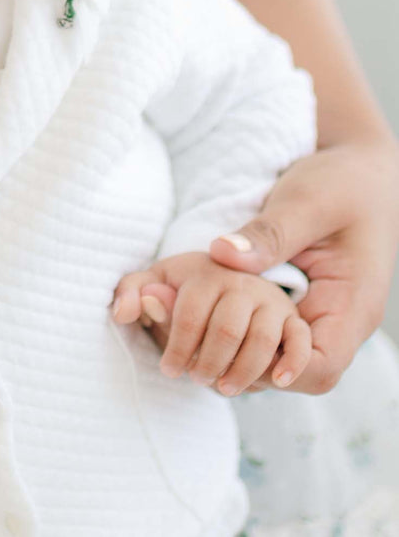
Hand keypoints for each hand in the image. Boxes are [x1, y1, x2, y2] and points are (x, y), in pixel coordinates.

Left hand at [113, 252, 311, 396]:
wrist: (232, 264)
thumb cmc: (183, 282)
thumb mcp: (155, 277)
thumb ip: (135, 287)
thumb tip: (142, 303)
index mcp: (205, 269)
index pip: (189, 313)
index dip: (177, 347)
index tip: (168, 369)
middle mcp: (242, 281)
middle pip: (226, 330)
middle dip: (208, 362)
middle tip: (196, 380)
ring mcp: (272, 298)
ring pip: (262, 339)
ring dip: (242, 370)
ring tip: (224, 387)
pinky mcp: (294, 316)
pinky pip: (301, 340)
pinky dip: (293, 362)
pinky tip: (277, 382)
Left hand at [208, 140, 398, 392]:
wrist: (359, 170)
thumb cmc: (342, 184)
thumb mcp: (306, 203)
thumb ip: (269, 233)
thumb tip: (219, 255)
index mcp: (351, 306)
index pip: (317, 369)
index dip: (269, 370)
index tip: (218, 351)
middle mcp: (337, 320)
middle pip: (291, 373)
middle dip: (239, 366)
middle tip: (185, 345)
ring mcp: (318, 313)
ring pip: (275, 356)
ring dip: (231, 350)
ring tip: (183, 332)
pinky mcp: (297, 302)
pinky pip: (268, 331)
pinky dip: (234, 330)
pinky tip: (199, 314)